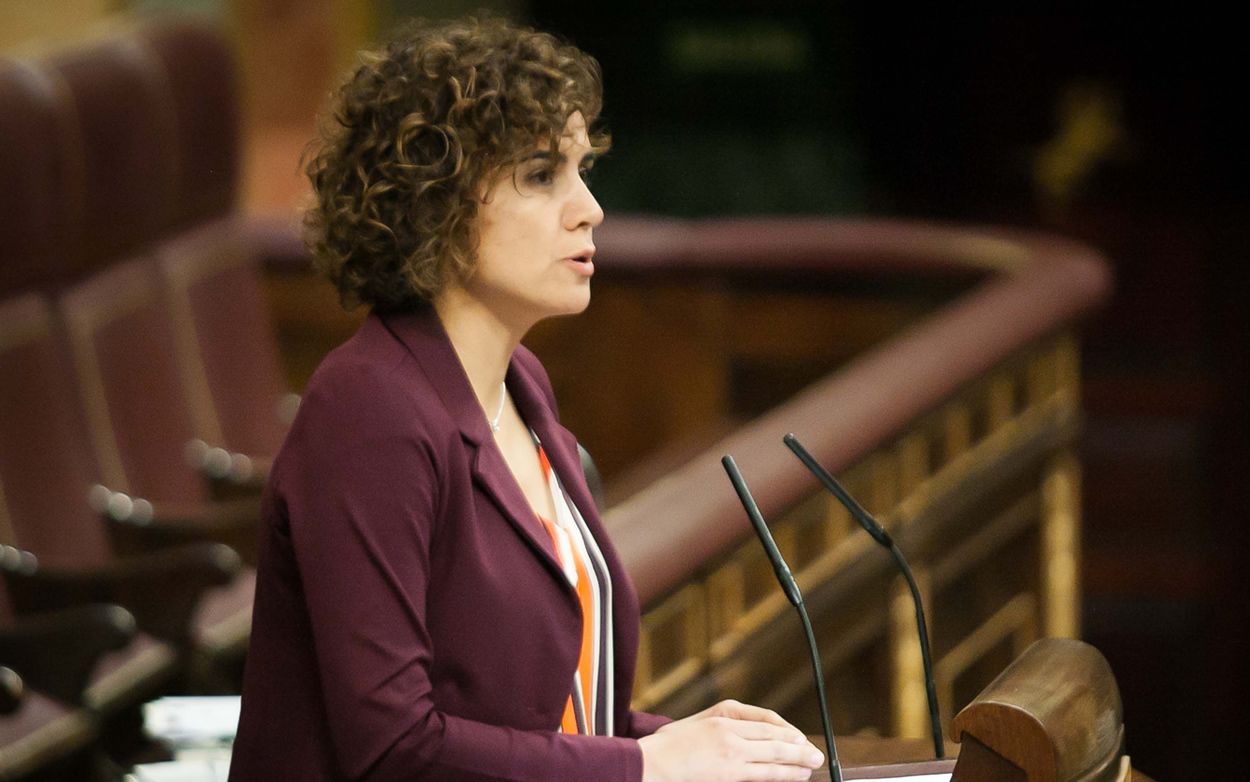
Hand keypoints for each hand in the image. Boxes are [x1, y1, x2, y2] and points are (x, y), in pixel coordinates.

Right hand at [638, 699, 823, 781]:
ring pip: (775, 755)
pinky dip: (784, 774)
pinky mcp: (730, 772)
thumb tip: (747, 732)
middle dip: (798, 746)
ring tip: (811, 766)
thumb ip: (722, 723)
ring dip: (797, 761)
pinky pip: (764, 773)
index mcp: (723, 712)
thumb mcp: (696, 722)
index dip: (787, 730)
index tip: (797, 737)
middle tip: (815, 753)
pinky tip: (794, 776)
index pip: (765, 720)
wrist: (651, 762)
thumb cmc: (668, 746)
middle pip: (774, 736)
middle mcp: (731, 729)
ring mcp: (732, 751)